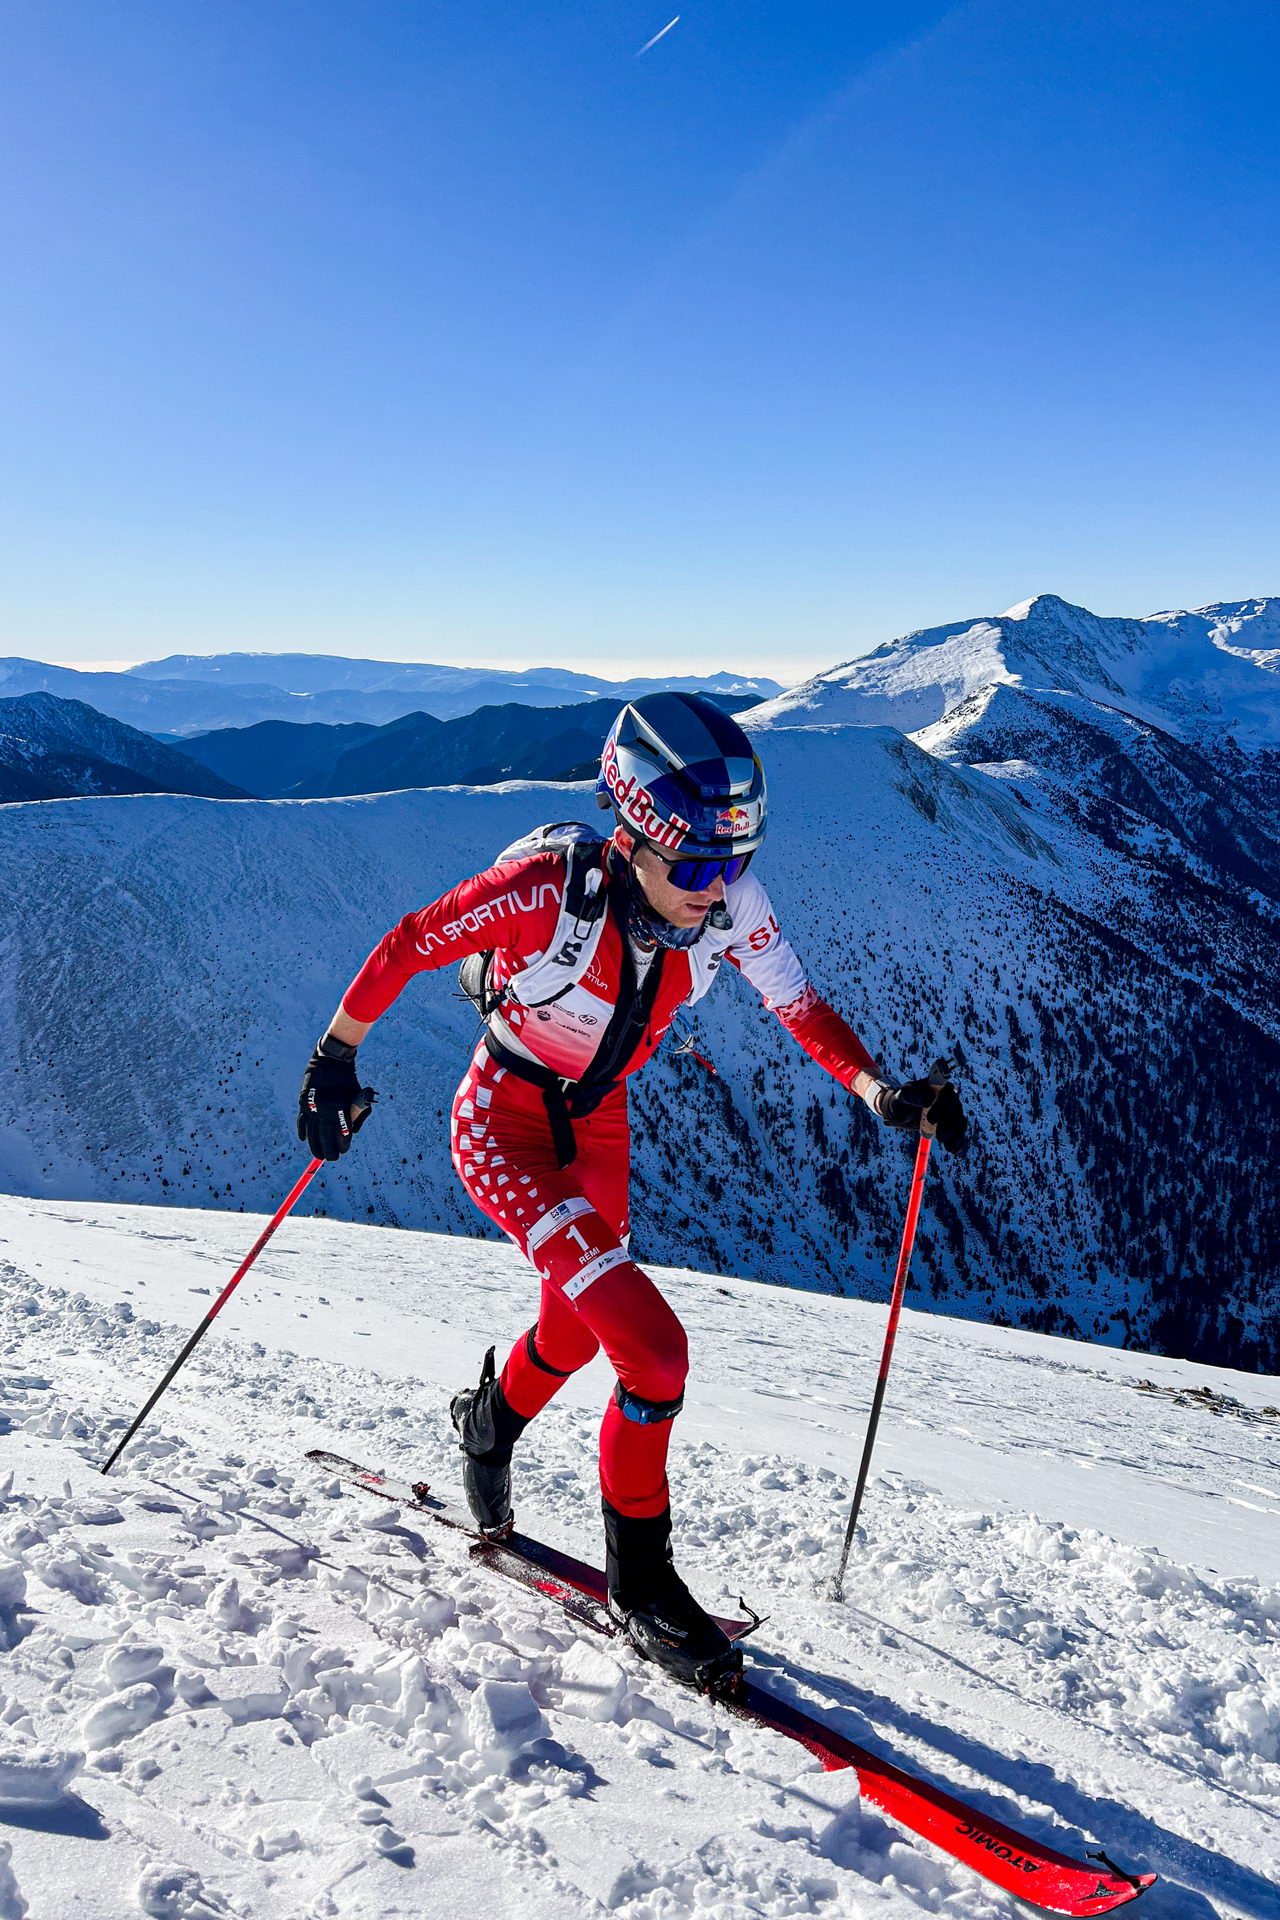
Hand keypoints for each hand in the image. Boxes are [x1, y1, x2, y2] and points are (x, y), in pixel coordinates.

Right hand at [296, 1036, 375, 1159]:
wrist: (331, 1061)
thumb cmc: (348, 1081)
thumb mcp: (357, 1097)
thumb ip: (355, 1116)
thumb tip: (352, 1134)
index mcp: (341, 1108)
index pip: (341, 1134)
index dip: (343, 1145)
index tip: (344, 1150)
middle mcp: (325, 1109)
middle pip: (325, 1138)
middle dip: (329, 1151)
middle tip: (332, 1158)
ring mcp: (312, 1106)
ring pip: (312, 1134)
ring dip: (315, 1147)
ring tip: (319, 1155)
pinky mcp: (303, 1103)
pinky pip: (302, 1122)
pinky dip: (303, 1132)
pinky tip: (304, 1140)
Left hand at [875, 1058, 966, 1154]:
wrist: (903, 1110)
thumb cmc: (904, 1099)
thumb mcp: (904, 1094)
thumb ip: (912, 1094)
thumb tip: (928, 1100)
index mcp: (940, 1087)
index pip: (946, 1095)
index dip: (941, 1108)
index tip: (930, 1119)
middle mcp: (951, 1098)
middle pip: (956, 1111)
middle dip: (949, 1125)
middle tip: (938, 1136)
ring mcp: (953, 1112)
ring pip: (960, 1124)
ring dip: (955, 1135)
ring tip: (945, 1143)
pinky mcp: (953, 1125)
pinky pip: (959, 1134)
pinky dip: (958, 1142)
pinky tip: (952, 1149)